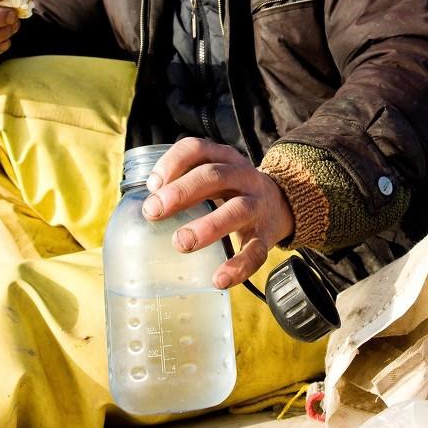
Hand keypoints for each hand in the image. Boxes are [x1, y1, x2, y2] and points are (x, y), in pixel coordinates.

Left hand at [143, 138, 295, 288]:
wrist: (281, 204)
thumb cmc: (231, 191)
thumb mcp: (212, 176)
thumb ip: (182, 184)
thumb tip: (146, 207)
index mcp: (224, 159)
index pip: (197, 149)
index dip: (173, 163)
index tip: (152, 185)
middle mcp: (242, 176)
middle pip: (214, 176)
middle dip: (181, 192)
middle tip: (154, 211)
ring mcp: (257, 205)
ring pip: (237, 210)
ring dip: (208, 226)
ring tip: (181, 243)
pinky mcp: (267, 235)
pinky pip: (256, 250)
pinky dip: (238, 265)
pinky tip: (219, 278)